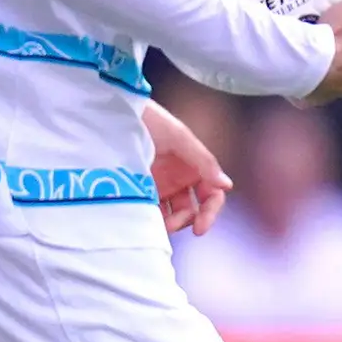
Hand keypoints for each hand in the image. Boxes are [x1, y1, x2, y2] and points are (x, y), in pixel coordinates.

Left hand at [143, 99, 232, 236]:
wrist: (113, 114)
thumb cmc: (150, 119)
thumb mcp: (180, 137)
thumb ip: (204, 162)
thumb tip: (227, 185)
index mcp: (194, 167)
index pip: (212, 195)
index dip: (210, 212)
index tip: (200, 228)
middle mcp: (179, 178)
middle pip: (193, 210)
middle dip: (187, 220)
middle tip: (172, 225)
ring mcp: (159, 185)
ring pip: (172, 214)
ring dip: (169, 223)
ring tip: (156, 225)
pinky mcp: (138, 190)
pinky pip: (150, 211)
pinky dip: (151, 219)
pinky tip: (144, 221)